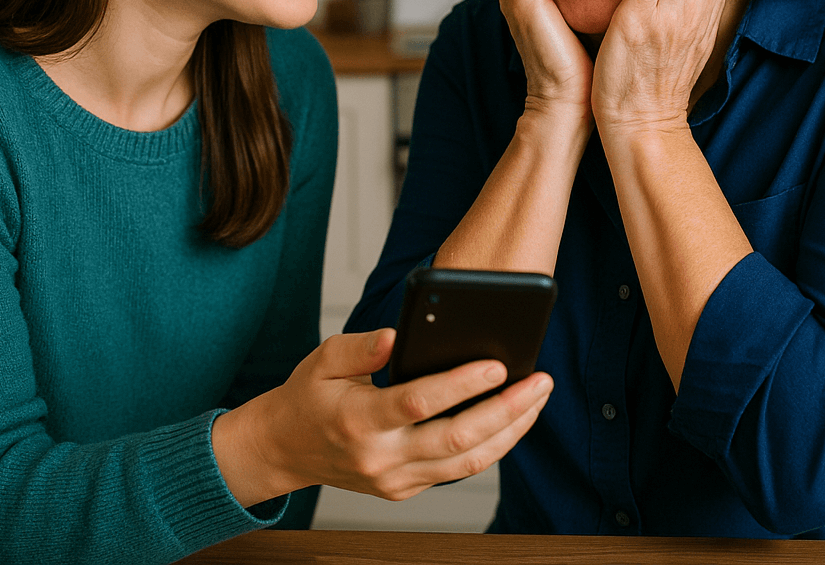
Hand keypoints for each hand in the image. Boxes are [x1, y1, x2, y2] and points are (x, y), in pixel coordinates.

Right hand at [213, 329, 552, 505]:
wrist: (284, 449)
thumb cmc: (308, 396)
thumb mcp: (323, 358)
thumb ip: (360, 346)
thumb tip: (394, 335)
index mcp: (359, 420)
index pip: (420, 403)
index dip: (462, 384)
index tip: (497, 363)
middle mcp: (381, 457)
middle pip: (458, 440)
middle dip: (507, 410)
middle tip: (540, 381)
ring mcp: (396, 480)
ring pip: (467, 463)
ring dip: (510, 431)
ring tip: (537, 399)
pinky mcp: (405, 489)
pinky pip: (458, 472)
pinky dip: (491, 446)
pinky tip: (511, 419)